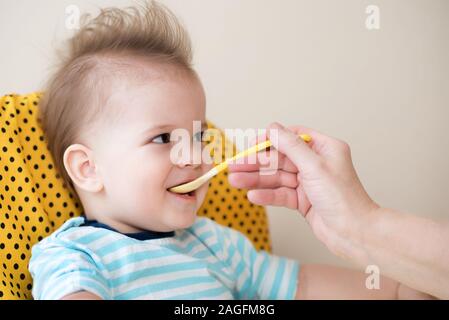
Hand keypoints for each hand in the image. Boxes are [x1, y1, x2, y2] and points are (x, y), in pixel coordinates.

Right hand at [228, 122, 378, 255]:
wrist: (354, 233)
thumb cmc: (343, 198)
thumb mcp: (314, 166)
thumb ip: (291, 146)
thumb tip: (273, 128)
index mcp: (324, 148)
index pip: (291, 137)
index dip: (269, 140)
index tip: (250, 145)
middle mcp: (316, 163)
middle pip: (279, 159)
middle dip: (256, 164)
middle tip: (234, 166)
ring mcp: (308, 182)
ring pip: (277, 177)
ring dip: (256, 180)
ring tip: (235, 182)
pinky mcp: (303, 200)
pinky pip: (281, 194)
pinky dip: (267, 195)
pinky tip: (253, 196)